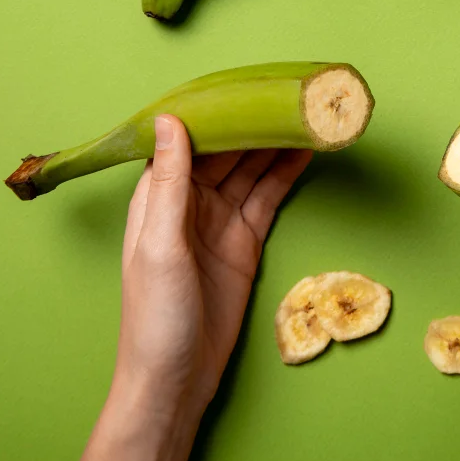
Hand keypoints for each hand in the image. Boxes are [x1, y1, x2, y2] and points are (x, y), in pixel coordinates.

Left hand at [74, 114, 311, 460]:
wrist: (176, 379)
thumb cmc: (155, 316)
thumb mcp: (161, 245)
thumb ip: (169, 182)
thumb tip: (168, 119)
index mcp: (159, 196)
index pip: (188, 138)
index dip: (215, 109)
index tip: (243, 80)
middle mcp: (189, 202)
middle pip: (225, 150)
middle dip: (253, 121)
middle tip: (288, 93)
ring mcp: (219, 221)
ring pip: (250, 170)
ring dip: (274, 144)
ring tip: (304, 114)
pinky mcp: (244, 243)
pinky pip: (267, 199)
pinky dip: (285, 176)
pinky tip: (304, 153)